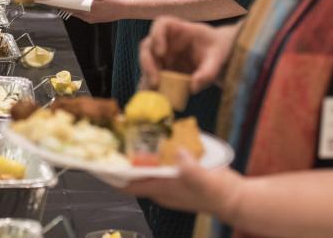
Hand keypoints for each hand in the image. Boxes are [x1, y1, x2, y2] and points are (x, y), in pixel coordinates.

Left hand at [68, 0, 131, 22]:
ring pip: (80, 12)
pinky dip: (82, 7)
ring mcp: (94, 19)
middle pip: (74, 11)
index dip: (62, 3)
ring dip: (75, 6)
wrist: (129, 7)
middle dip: (67, 4)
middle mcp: (89, 17)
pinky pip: (86, 13)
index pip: (70, 8)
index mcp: (88, 10)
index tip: (54, 0)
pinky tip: (84, 1)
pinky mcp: (99, 18)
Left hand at [99, 149, 243, 218]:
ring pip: (146, 166)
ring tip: (126, 134)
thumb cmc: (218, 193)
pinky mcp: (179, 174)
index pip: (128, 185)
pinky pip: (160, 162)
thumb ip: (191, 168)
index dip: (110, 176)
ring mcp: (169, 181)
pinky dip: (155, 150)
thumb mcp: (205, 179)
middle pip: (132, 173)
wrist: (236, 198)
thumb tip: (179, 153)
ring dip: (136, 153)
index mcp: (161, 189)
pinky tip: (156, 135)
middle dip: (120, 159)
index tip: (96, 163)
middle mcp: (161, 186)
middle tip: (110, 139)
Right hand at [139, 16, 237, 92]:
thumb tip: (193, 88)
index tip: (161, 53)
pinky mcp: (162, 69)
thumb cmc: (218, 49)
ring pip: (147, 63)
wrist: (219, 57)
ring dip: (148, 78)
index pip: (161, 24)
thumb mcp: (218, 57)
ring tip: (154, 95)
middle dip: (148, 64)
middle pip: (148, 46)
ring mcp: (162, 55)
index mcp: (179, 29)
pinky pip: (151, 76)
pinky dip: (150, 87)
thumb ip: (208, 72)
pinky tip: (152, 99)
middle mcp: (165, 40)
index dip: (157, 36)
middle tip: (156, 82)